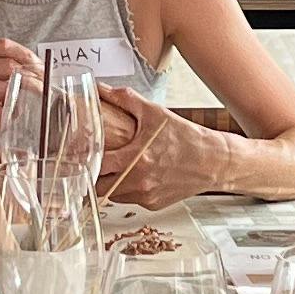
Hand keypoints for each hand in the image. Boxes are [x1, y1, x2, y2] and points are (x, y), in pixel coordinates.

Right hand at [0, 39, 41, 142]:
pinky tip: (6, 118)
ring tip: (22, 107)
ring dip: (20, 99)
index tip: (39, 65)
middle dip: (31, 78)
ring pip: (6, 88)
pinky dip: (8, 114)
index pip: (3, 45)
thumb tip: (35, 74)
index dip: (25, 54)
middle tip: (43, 89)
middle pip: (9, 66)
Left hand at [94, 86, 206, 207]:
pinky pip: (130, 200)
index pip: (96, 166)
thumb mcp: (155, 113)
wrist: (213, 161)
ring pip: (113, 195)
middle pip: (99, 187)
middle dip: (94, 176)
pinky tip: (134, 175)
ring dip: (110, 183)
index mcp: (135, 159)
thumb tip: (101, 88)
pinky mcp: (153, 204)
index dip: (85, 160)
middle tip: (93, 163)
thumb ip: (125, 99)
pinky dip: (127, 190)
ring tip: (114, 167)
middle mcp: (139, 182)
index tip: (81, 153)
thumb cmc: (186, 138)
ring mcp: (146, 196)